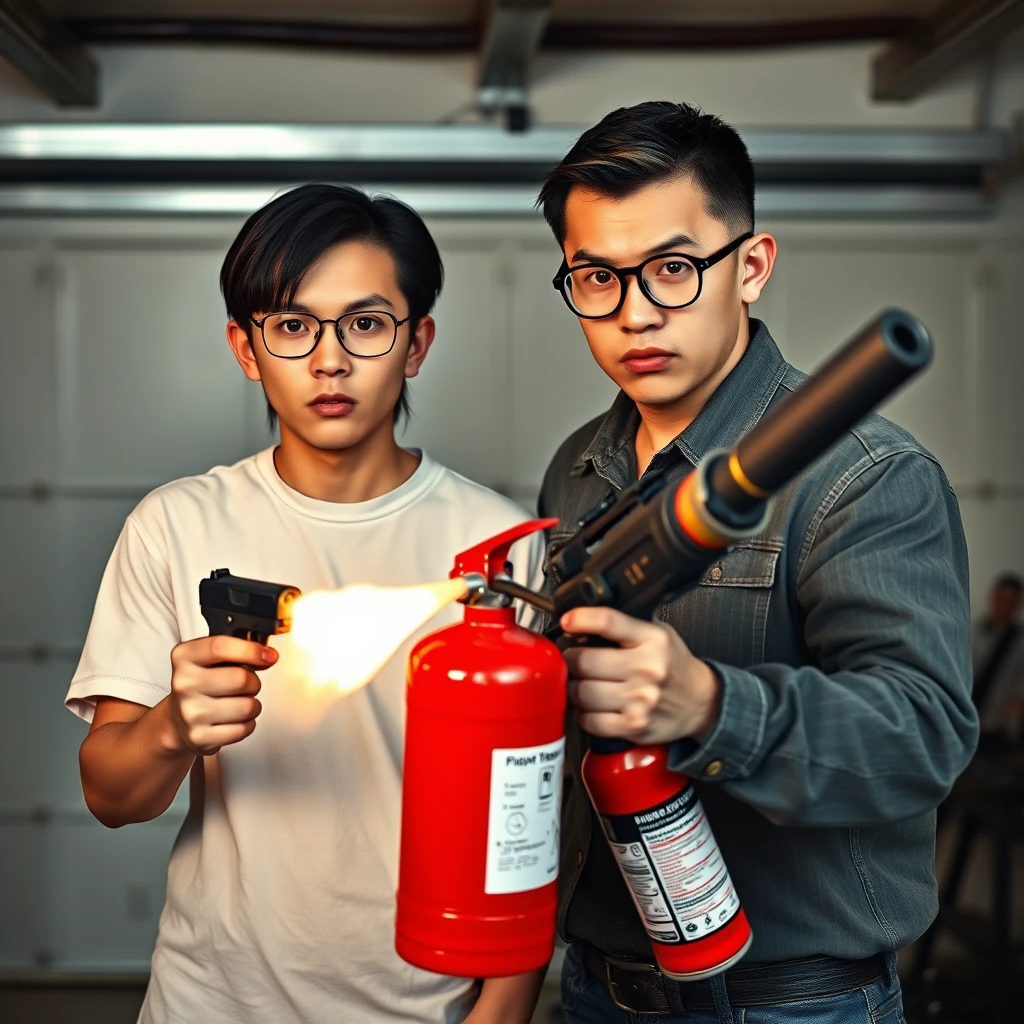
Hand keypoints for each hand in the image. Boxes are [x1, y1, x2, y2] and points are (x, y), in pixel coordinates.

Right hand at [168, 636, 277, 755]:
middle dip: (253, 682)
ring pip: (246, 706)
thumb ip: (238, 651)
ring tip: (240, 702)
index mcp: (184, 657)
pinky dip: (247, 724)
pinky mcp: (199, 736)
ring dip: (253, 705)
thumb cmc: (203, 684)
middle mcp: (184, 684)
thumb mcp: (211, 659)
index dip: (251, 650)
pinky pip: (243, 729)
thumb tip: (268, 656)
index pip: (220, 647)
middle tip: (247, 684)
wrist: (179, 718)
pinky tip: (235, 719)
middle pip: (240, 679)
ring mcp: (190, 712)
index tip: (269, 656)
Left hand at [561, 607, 720, 744]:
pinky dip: (584, 713)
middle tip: (574, 659)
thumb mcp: (657, 633)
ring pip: (582, 692)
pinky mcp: (634, 725)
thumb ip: (624, 626)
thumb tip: (580, 623)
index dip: (580, 619)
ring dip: (574, 688)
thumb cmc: (673, 666)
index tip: (568, 621)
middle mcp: (647, 668)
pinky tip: (593, 706)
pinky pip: (590, 720)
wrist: (699, 701)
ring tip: (582, 683)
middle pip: (585, 660)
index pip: (608, 621)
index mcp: (652, 639)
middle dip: (572, 659)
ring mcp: (641, 700)